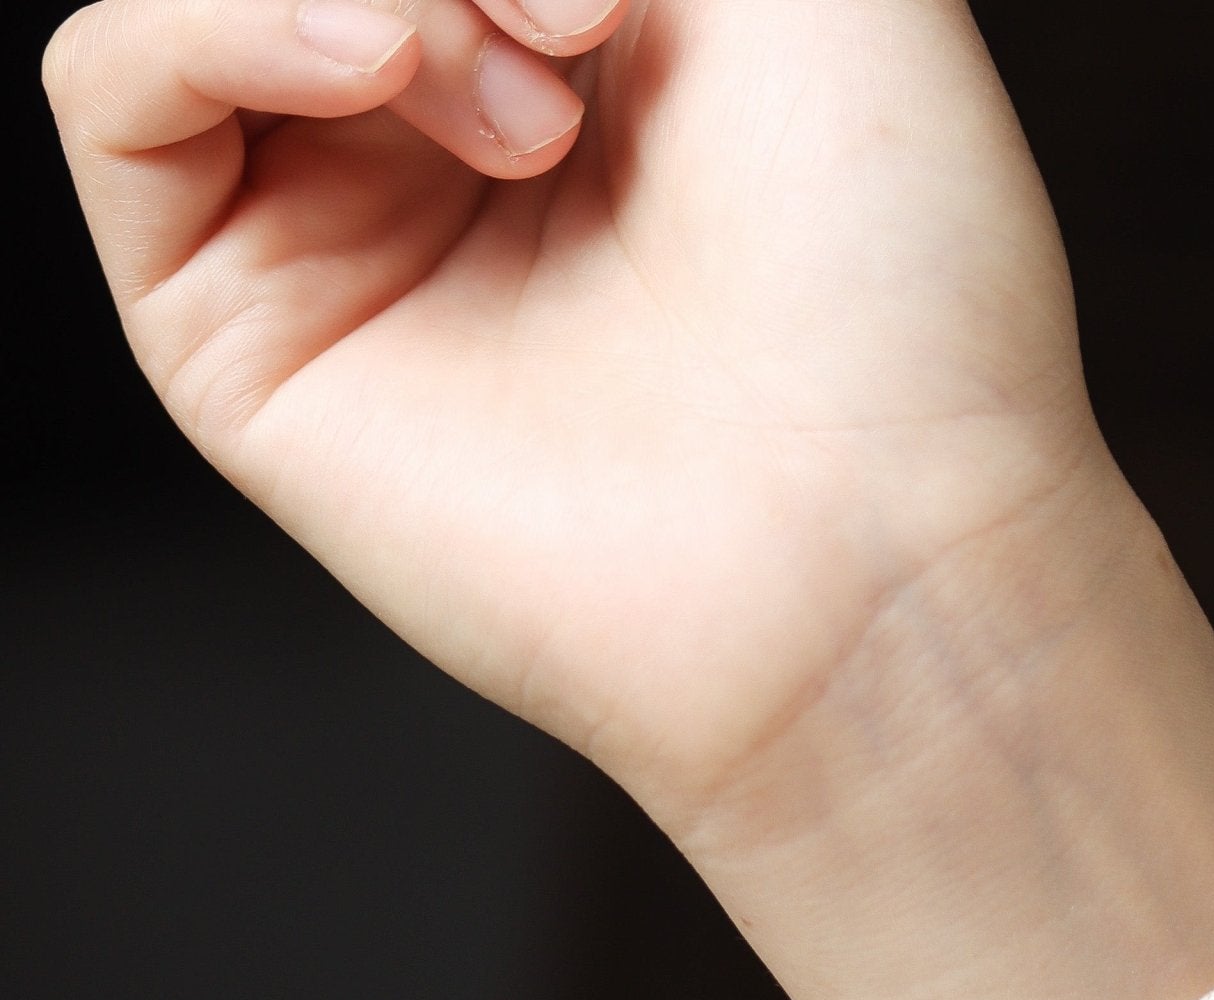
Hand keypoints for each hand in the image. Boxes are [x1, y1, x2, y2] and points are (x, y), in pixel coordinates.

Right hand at [44, 0, 1112, 828]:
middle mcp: (470, 154)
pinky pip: (118, 91)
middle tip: (588, 24)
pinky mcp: (253, 346)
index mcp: (607, 66)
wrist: (882, 545)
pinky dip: (211, 18)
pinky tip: (377, 61)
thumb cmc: (906, 289)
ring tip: (530, 108)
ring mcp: (357, 246)